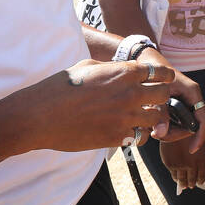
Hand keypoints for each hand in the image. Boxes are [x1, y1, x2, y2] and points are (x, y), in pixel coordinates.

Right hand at [20, 59, 172, 153]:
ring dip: (151, 117)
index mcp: (124, 73)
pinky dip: (138, 134)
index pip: (160, 73)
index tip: (162, 80)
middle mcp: (130, 94)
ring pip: (156, 118)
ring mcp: (126, 117)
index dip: (163, 77)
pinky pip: (140, 136)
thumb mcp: (87, 66)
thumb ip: (112, 69)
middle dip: (161, 96)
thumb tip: (123, 71)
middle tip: (153, 100)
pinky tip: (128, 131)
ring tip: (141, 117)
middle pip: (164, 95)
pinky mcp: (117, 137)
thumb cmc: (60, 87)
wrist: (40, 116)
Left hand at [136, 48, 204, 153]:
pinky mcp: (176, 105)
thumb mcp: (157, 92)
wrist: (147, 61)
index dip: (200, 136)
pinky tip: (153, 122)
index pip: (203, 119)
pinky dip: (164, 125)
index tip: (192, 148)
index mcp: (193, 93)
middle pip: (190, 126)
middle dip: (175, 134)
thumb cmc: (155, 71)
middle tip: (156, 134)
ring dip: (168, 130)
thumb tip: (159, 134)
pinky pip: (175, 121)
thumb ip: (159, 112)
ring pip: (181, 126)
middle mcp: (191, 99)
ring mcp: (184, 103)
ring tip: (152, 127)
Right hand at [161, 137, 204, 193]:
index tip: (200, 182)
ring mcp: (179, 165)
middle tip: (191, 185)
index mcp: (201, 158)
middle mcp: (190, 164)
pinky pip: (173, 175)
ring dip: (183, 183)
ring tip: (184, 185)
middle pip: (192, 179)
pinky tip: (176, 178)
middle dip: (192, 183)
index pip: (202, 174)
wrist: (174, 126)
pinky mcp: (170, 163)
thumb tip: (198, 167)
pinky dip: (175, 178)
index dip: (201, 180)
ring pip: (182, 179)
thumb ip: (199, 155)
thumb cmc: (189, 132)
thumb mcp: (200, 142)